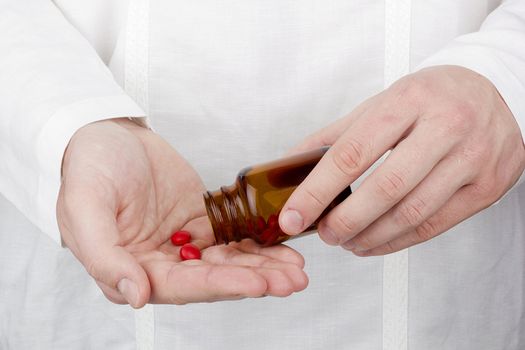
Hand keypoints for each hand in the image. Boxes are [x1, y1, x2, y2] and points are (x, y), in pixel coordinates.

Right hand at [58, 118, 307, 307]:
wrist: (105, 133)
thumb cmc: (88, 168)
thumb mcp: (84, 208)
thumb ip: (105, 257)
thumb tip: (136, 296)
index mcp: (129, 270)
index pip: (181, 286)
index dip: (221, 285)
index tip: (258, 283)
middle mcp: (159, 264)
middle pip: (212, 278)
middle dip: (254, 281)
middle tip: (292, 281)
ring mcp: (182, 243)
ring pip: (227, 261)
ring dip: (263, 267)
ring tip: (297, 270)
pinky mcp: (199, 222)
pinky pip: (231, 236)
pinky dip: (257, 244)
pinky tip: (282, 248)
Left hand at [280, 65, 524, 255]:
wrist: (495, 91)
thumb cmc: (429, 98)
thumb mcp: (380, 103)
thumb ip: (335, 135)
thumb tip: (290, 165)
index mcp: (407, 101)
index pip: (352, 153)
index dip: (317, 191)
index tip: (294, 215)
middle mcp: (444, 127)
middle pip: (384, 189)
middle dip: (345, 221)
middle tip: (324, 234)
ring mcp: (471, 158)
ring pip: (411, 214)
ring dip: (370, 237)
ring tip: (347, 241)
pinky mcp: (487, 186)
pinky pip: (435, 225)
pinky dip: (398, 242)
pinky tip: (376, 242)